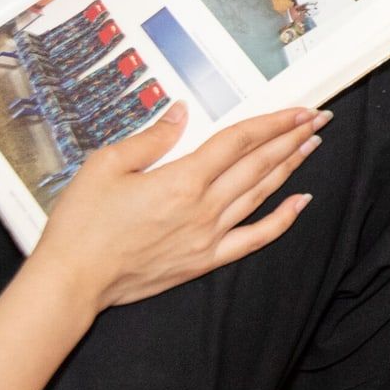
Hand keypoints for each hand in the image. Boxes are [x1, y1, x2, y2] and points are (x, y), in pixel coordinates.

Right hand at [33, 105, 323, 313]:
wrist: (71, 280)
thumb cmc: (82, 224)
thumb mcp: (106, 166)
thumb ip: (151, 137)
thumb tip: (182, 113)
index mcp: (182, 179)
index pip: (240, 141)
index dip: (273, 122)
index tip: (298, 109)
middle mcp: (203, 207)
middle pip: (259, 164)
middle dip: (292, 138)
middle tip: (318, 119)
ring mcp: (209, 236)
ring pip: (262, 194)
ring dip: (290, 167)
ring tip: (311, 145)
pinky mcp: (205, 260)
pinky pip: (255, 238)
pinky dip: (283, 219)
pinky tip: (301, 202)